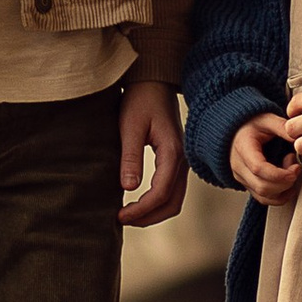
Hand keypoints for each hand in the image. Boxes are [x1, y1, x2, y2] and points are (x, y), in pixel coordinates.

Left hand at [119, 77, 186, 228]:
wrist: (154, 82)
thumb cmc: (140, 99)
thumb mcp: (130, 126)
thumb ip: (131, 157)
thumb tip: (128, 188)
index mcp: (172, 152)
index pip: (160, 194)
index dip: (140, 210)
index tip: (119, 216)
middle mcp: (182, 160)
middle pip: (172, 203)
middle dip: (148, 217)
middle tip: (122, 220)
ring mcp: (182, 160)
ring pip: (174, 199)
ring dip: (153, 213)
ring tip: (128, 215)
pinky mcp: (176, 159)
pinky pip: (172, 189)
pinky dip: (158, 202)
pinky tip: (138, 201)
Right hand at [229, 113, 301, 206]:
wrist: (236, 131)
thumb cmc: (252, 124)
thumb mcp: (267, 119)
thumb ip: (283, 128)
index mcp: (242, 148)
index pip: (258, 168)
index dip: (280, 173)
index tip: (296, 168)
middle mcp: (238, 167)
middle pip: (262, 187)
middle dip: (286, 183)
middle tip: (297, 169)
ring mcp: (242, 179)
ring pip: (264, 197)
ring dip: (284, 190)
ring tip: (291, 172)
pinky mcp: (248, 185)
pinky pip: (264, 200)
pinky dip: (280, 196)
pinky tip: (289, 184)